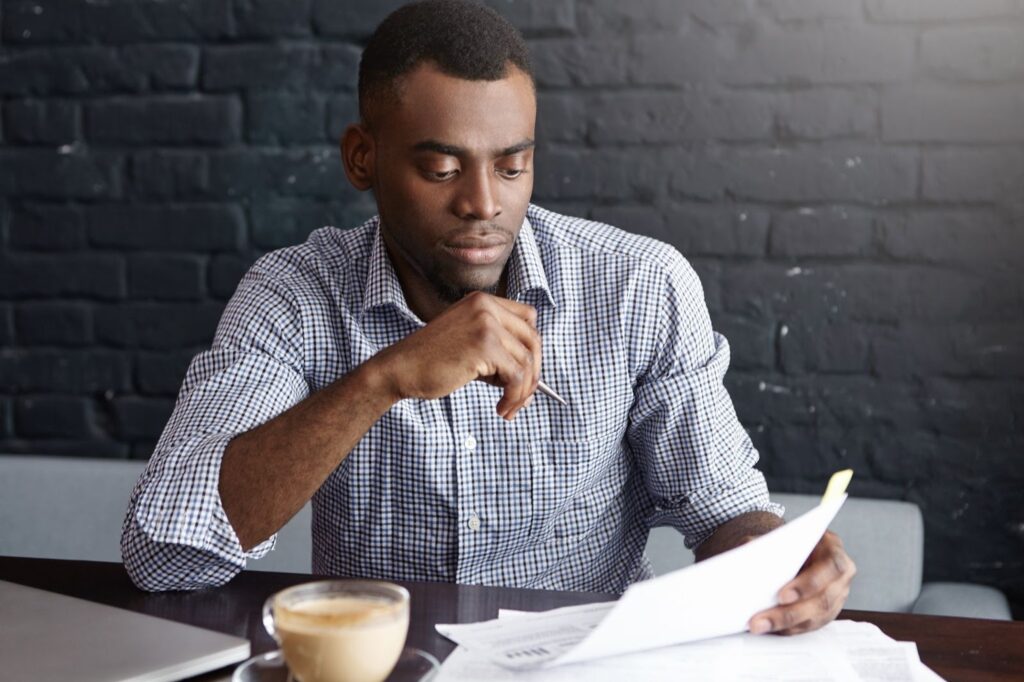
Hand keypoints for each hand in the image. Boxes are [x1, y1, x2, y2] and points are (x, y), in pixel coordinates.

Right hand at [368, 291, 540, 419]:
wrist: (401, 368)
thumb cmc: (432, 361)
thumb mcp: (469, 342)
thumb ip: (499, 349)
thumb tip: (532, 376)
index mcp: (483, 301)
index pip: (528, 319)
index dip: (531, 349)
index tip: (526, 374)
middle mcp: (486, 306)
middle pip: (533, 340)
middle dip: (533, 374)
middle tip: (524, 398)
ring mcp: (486, 323)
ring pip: (526, 362)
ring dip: (523, 391)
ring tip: (509, 408)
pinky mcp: (484, 345)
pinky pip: (516, 376)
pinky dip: (514, 397)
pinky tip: (501, 408)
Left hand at [748, 531, 855, 634]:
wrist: (796, 552)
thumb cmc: (790, 543)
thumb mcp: (779, 537)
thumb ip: (765, 541)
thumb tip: (746, 552)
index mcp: (833, 550)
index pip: (831, 567)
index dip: (808, 584)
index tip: (781, 596)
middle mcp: (839, 576)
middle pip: (821, 600)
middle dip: (789, 613)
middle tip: (760, 620)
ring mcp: (836, 597)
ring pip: (814, 618)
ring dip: (783, 624)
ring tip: (757, 625)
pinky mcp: (826, 613)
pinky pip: (809, 626)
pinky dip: (787, 628)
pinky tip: (768, 628)